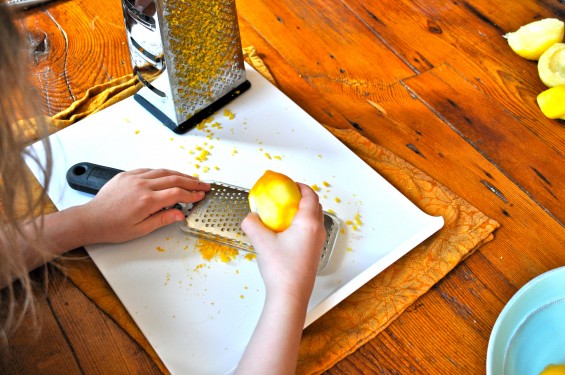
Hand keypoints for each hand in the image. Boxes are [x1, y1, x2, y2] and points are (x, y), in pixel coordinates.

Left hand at [77, 168, 208, 243]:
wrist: (91, 219)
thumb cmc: (112, 227)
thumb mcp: (140, 229)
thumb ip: (162, 219)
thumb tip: (180, 214)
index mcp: (146, 201)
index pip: (177, 194)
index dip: (192, 194)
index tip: (201, 195)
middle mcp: (142, 185)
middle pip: (174, 179)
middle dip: (192, 182)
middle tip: (203, 185)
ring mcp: (134, 178)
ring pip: (163, 171)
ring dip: (180, 174)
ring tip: (191, 178)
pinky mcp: (127, 175)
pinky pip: (149, 170)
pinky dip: (163, 172)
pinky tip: (169, 175)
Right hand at [241, 183, 325, 304]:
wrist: (290, 296)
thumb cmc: (281, 269)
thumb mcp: (261, 241)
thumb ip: (252, 224)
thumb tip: (250, 216)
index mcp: (308, 223)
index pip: (310, 196)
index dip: (301, 186)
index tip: (290, 184)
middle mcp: (317, 231)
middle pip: (315, 205)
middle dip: (303, 197)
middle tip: (287, 195)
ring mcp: (317, 244)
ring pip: (314, 219)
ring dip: (303, 211)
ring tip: (285, 213)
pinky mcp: (314, 254)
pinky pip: (311, 231)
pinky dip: (302, 224)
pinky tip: (286, 232)